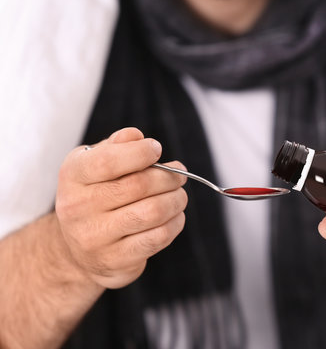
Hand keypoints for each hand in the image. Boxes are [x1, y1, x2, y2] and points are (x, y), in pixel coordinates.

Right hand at [55, 128, 187, 287]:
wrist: (77, 250)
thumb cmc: (96, 196)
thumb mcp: (95, 165)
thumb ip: (116, 147)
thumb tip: (136, 136)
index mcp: (73, 176)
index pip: (108, 161)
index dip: (140, 152)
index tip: (156, 149)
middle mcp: (78, 207)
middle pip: (139, 186)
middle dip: (169, 177)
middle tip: (180, 174)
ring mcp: (95, 237)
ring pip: (153, 212)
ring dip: (176, 200)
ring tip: (179, 195)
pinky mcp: (116, 260)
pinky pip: (158, 237)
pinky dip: (175, 223)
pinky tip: (175, 216)